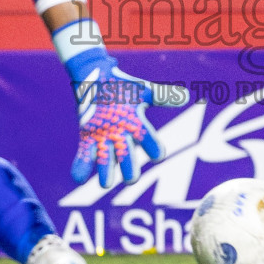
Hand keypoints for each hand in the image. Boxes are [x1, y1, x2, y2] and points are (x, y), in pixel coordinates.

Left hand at [65, 49, 186, 186]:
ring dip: (106, 172)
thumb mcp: (142, 90)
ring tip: (105, 185)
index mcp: (136, 125)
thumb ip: (163, 95)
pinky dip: (81, 165)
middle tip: (131, 179)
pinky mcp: (87, 137)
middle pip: (127, 155)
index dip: (152, 147)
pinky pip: (85, 154)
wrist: (97, 79)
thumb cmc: (123, 86)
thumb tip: (185, 96)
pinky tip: (78, 178)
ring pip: (106, 159)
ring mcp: (103, 138)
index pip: (147, 138)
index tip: (158, 156)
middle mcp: (121, 136)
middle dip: (129, 167)